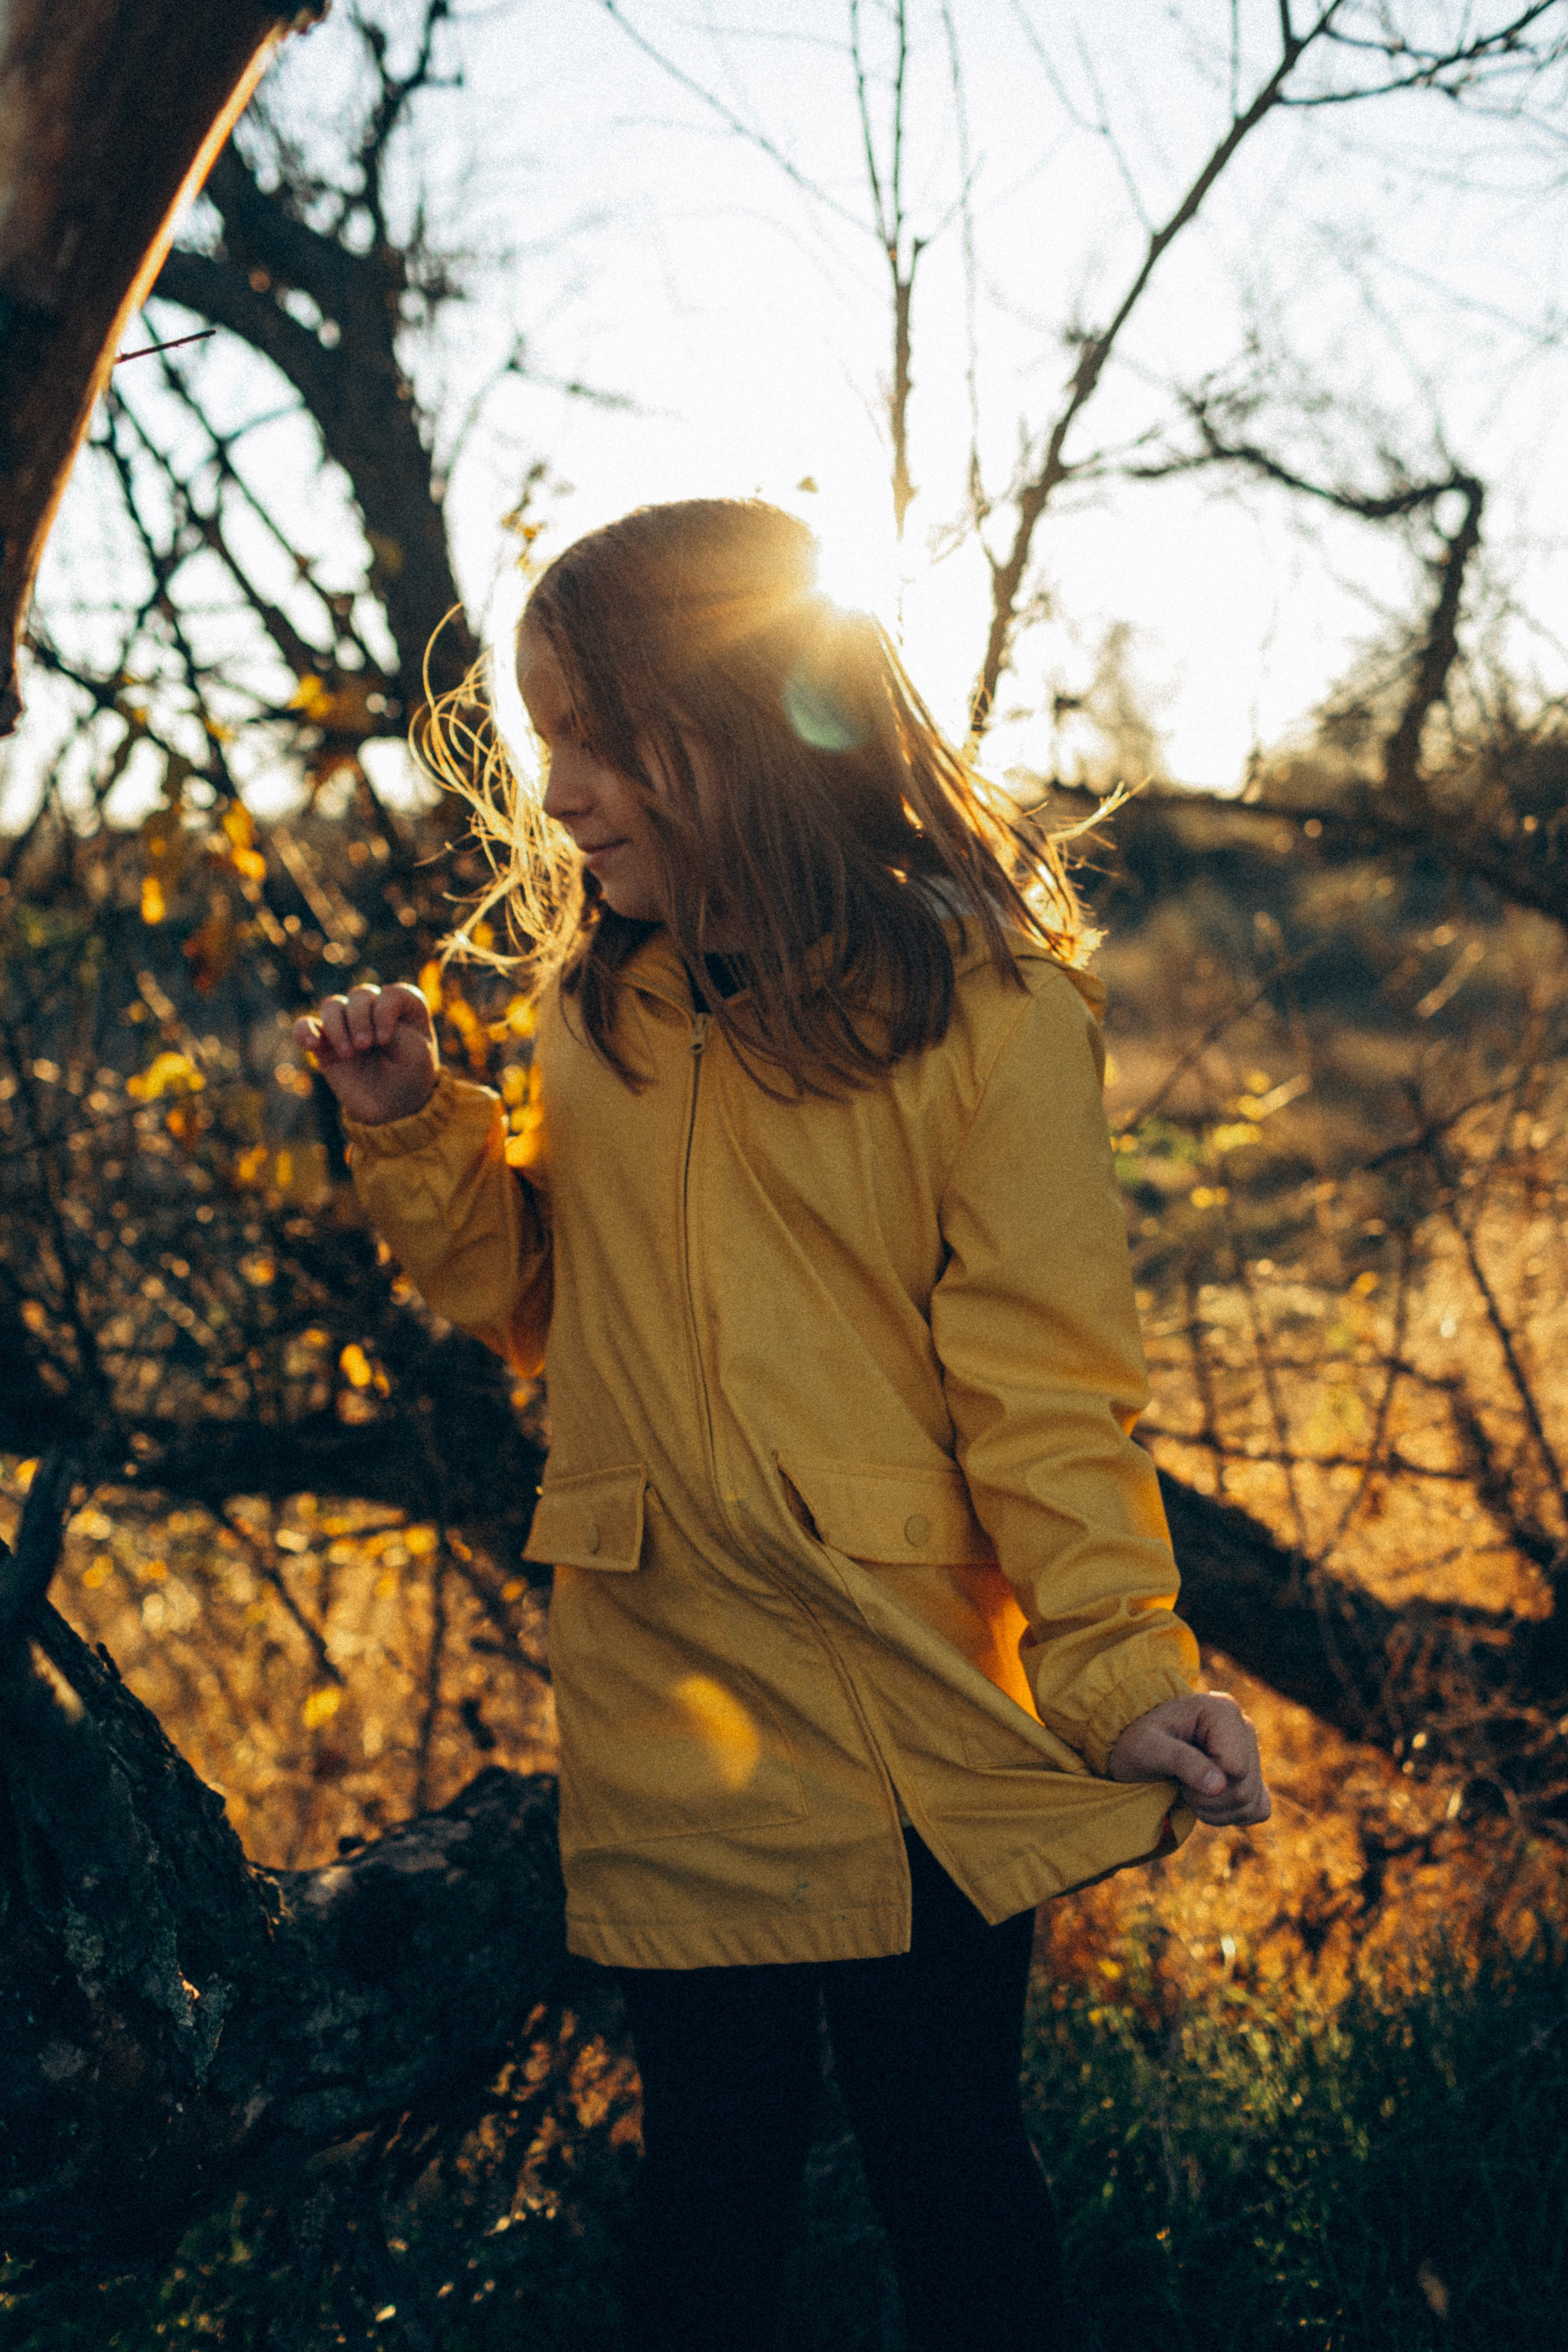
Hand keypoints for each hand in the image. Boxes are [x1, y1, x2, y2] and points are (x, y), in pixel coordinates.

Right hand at [294, 983, 439, 1125]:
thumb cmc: (410, 1077)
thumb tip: (356, 1024)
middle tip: (365, 1046)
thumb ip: (394, 1031)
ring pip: (332, 1005)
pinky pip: (305, 1026)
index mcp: (404, 1008)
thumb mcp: (416, 1055)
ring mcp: (348, 1025)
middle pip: (360, 995)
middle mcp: (375, 1010)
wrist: (393, 1109)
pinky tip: (311, 1044)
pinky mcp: (326, 1044)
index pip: (391, 994)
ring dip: (337, 1025)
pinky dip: (304, 1030)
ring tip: (348, 1053)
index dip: (384, 1012)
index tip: (385, 1040)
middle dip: (360, 1018)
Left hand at [1106, 1691, 1270, 1826]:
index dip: (1205, 1782)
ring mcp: (1251, 1752)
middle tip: (1181, 1785)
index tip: (1178, 1771)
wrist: (1138, 1748)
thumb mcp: (1147, 1748)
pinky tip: (1208, 1801)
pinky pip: (1259, 1810)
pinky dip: (1232, 1816)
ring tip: (1190, 1790)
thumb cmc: (1137, 1742)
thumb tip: (1219, 1785)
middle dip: (1208, 1800)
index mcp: (1223, 1711)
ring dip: (1216, 1810)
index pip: (1236, 1768)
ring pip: (1252, 1804)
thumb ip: (1181, 1761)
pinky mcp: (1253, 1775)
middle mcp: (1244, 1727)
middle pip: (1244, 1789)